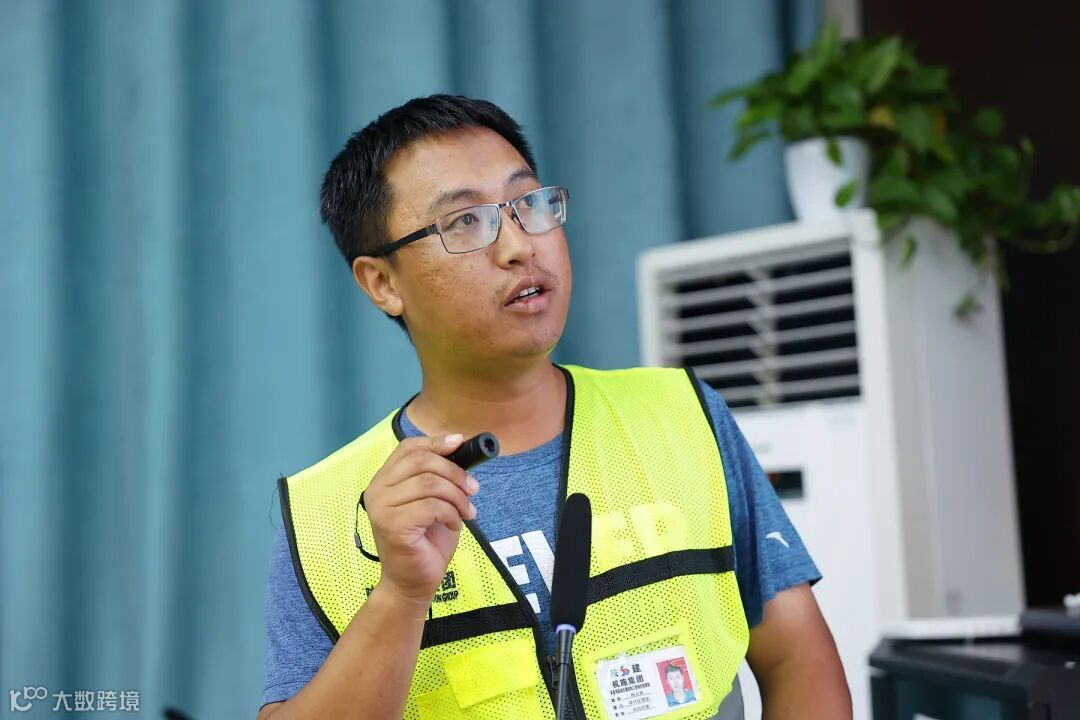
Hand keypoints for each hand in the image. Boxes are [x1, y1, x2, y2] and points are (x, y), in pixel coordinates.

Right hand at [363, 434, 479, 605]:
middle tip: (473, 490)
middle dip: (455, 472)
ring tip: (467, 512)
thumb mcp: (434, 500)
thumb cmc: (425, 541)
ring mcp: (382, 508)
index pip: (407, 448)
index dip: (435, 442)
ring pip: (430, 483)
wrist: (412, 583)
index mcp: (384, 480)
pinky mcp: (393, 526)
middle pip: (422, 462)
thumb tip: (457, 443)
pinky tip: (455, 526)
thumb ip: (438, 475)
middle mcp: (377, 490)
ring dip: (457, 497)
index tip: (460, 444)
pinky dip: (451, 514)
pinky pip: (432, 506)